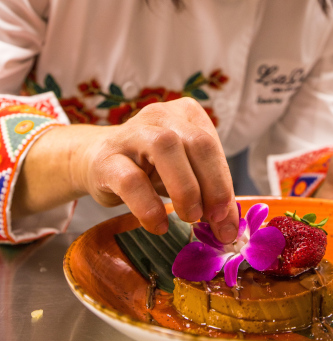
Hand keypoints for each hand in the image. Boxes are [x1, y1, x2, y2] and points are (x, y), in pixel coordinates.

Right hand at [74, 98, 238, 242]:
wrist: (96, 159)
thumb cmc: (149, 165)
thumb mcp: (185, 173)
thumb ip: (208, 193)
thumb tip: (228, 227)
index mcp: (186, 113)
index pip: (212, 146)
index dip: (224, 184)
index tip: (226, 219)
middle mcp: (160, 115)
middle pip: (197, 143)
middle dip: (212, 185)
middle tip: (213, 219)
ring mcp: (131, 133)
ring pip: (165, 148)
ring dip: (185, 188)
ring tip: (190, 217)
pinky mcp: (106, 159)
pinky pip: (130, 180)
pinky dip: (148, 206)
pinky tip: (158, 224)